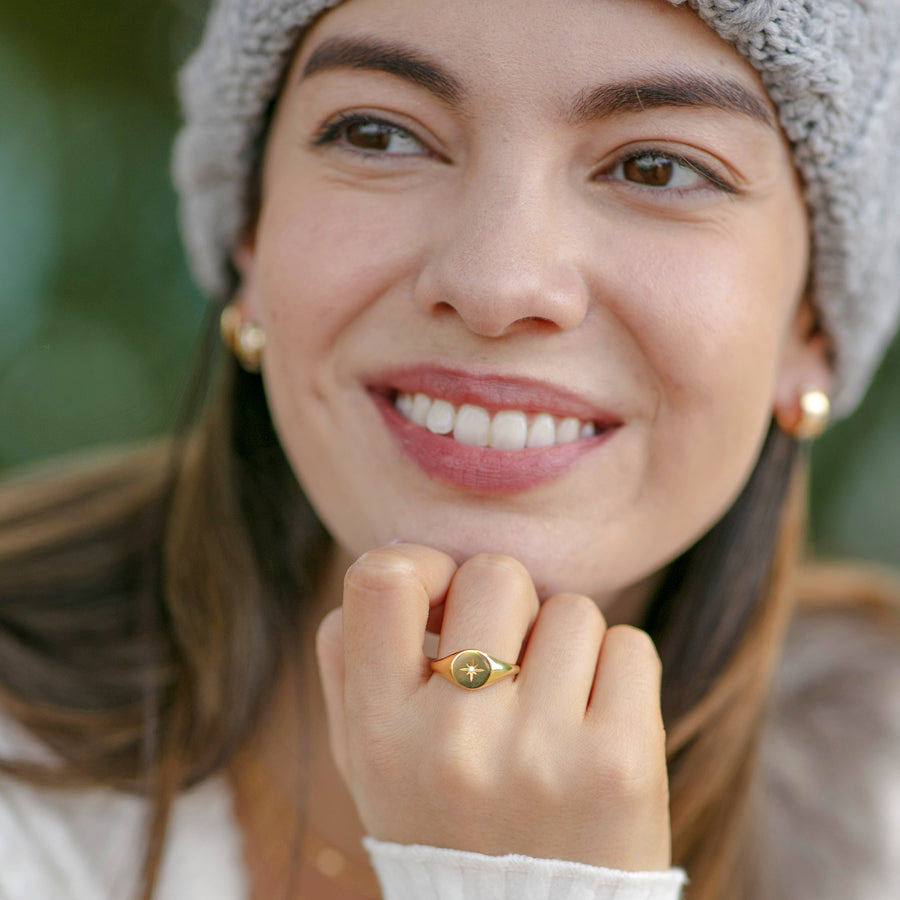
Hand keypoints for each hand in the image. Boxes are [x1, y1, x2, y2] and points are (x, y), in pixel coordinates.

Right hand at [316, 543, 670, 870]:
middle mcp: (454, 745)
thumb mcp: (370, 760)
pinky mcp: (621, 765)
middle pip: (496, 575)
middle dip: (509, 606)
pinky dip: (617, 670)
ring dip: (567, 645)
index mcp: (382, 736)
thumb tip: (395, 555)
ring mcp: (541, 755)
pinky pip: (629, 645)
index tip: (445, 599)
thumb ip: (352, 659)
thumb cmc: (449, 821)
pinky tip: (596, 723)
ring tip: (553, 710)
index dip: (422, 563)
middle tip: (509, 664)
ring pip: (572, 609)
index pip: (381, 580)